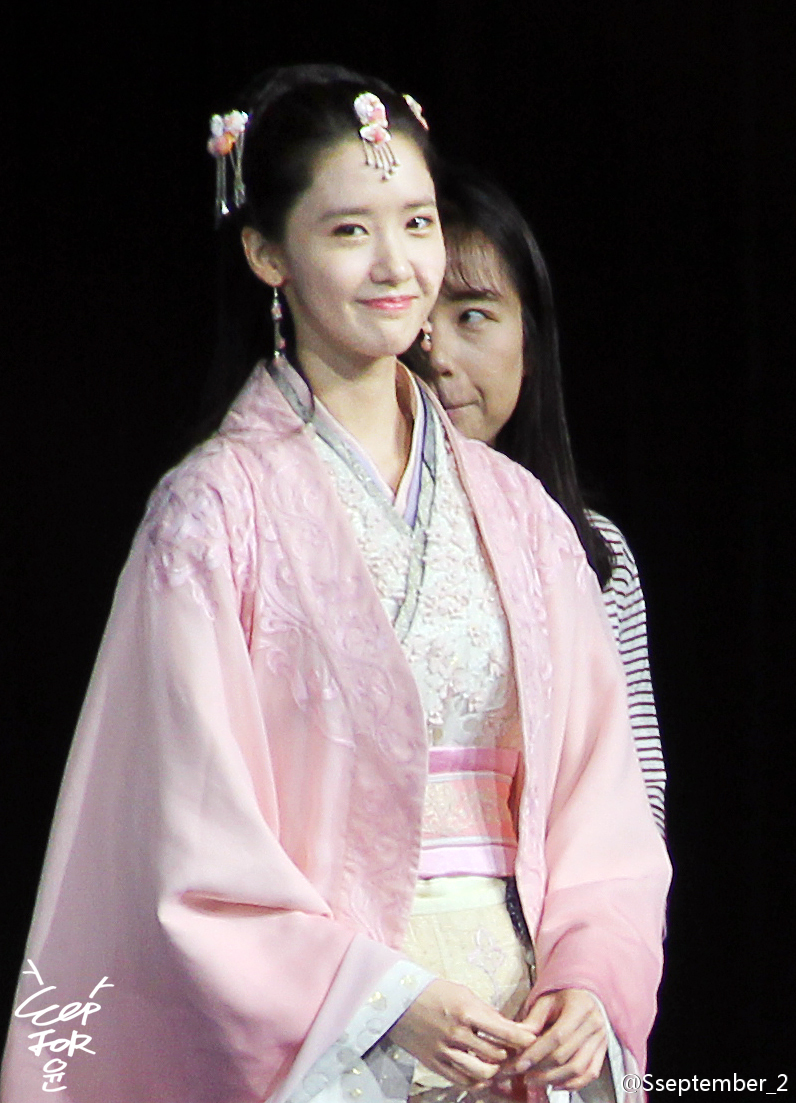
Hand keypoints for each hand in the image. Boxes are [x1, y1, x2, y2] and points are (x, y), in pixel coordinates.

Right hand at [388, 978, 536, 1085]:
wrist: (398, 999)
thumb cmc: (433, 991)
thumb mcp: (463, 993)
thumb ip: (486, 1012)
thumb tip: (510, 1028)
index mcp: (465, 1011)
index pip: (503, 1031)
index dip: (522, 1039)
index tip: (533, 1040)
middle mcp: (456, 1033)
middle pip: (496, 1055)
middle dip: (511, 1055)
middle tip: (517, 1052)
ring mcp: (445, 1051)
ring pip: (482, 1073)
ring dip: (495, 1070)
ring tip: (499, 1063)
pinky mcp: (435, 1064)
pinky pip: (463, 1081)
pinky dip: (477, 1081)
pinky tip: (482, 1074)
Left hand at [497, 988, 606, 1090]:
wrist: (584, 995)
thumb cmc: (563, 998)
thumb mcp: (545, 1001)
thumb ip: (532, 1020)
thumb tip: (517, 1040)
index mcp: (579, 1006)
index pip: (557, 1036)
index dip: (537, 1053)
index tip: (519, 1064)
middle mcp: (594, 1024)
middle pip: (566, 1055)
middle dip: (541, 1069)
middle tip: (523, 1074)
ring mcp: (601, 1039)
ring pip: (578, 1068)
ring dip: (553, 1079)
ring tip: (535, 1080)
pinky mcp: (603, 1051)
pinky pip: (590, 1074)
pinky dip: (572, 1084)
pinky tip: (555, 1084)